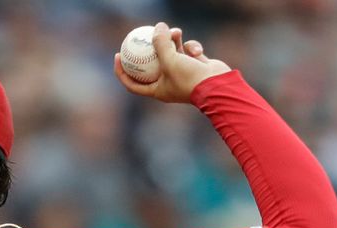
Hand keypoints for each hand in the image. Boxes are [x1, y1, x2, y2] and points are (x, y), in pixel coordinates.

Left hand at [113, 22, 230, 103]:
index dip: (122, 71)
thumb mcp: (170, 60)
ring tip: (175, 31)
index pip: (132, 83)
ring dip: (173, 41)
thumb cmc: (190, 79)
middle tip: (145, 33)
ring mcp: (182, 73)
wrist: (218, 86)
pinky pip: (187, 51)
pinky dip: (191, 47)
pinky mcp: (194, 65)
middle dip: (150, 48)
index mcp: (157, 90)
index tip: (118, 55)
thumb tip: (158, 26)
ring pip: (172, 52)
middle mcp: (168, 83)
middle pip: (152, 63)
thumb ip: (161, 43)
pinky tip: (196, 50)